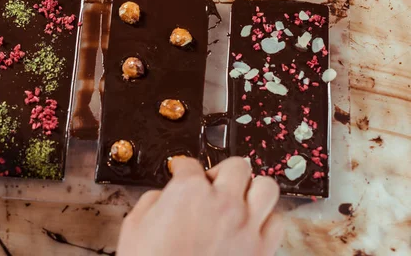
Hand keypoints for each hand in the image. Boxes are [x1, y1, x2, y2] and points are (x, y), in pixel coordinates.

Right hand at [117, 157, 283, 255]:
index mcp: (189, 191)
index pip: (190, 164)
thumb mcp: (135, 225)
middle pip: (237, 166)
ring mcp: (245, 225)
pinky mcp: (260, 250)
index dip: (183, 169)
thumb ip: (153, 201)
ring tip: (240, 198)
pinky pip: (277, 223)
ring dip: (253, 189)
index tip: (183, 173)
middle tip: (213, 184)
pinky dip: (266, 221)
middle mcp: (222, 202)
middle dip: (223, 172)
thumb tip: (164, 197)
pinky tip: (252, 225)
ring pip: (267, 187)